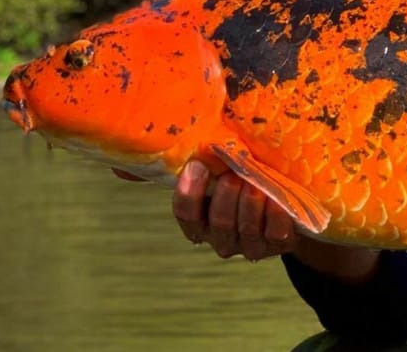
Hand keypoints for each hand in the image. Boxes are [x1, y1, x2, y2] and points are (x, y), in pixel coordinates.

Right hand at [112, 162, 382, 279]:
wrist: (290, 195)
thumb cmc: (242, 173)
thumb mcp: (212, 165)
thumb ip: (176, 162)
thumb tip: (117, 166)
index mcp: (202, 221)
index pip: (187, 215)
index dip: (189, 195)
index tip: (196, 167)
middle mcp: (223, 239)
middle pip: (219, 224)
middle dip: (226, 198)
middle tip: (234, 174)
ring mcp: (252, 246)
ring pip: (246, 231)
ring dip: (251, 204)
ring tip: (256, 182)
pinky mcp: (280, 245)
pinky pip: (276, 236)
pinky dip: (276, 216)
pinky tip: (278, 198)